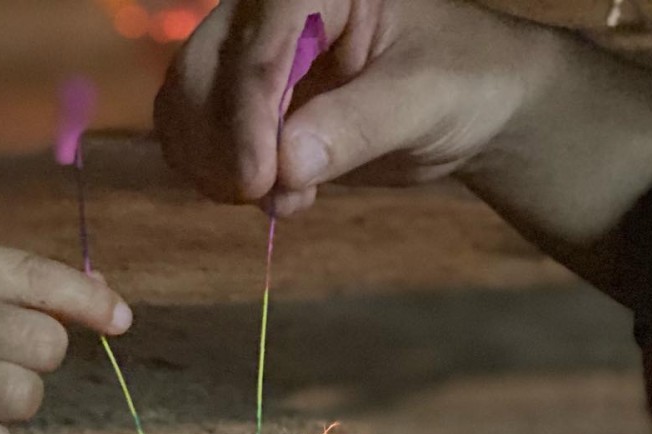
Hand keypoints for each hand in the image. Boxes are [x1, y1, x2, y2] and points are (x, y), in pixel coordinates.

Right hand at [154, 0, 552, 213]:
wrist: (465, 101)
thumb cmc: (460, 80)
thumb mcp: (423, 99)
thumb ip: (358, 126)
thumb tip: (289, 164)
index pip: (255, 46)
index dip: (245, 117)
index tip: (259, 182)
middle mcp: (270, 10)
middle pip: (200, 73)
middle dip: (222, 147)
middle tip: (266, 197)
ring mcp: (252, 55)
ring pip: (185, 107)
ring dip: (216, 167)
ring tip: (284, 197)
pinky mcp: (244, 102)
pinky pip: (195, 137)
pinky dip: (219, 176)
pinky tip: (276, 193)